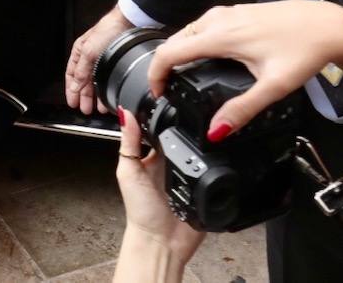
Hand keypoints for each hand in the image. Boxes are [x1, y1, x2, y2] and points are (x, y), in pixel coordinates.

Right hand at [65, 6, 133, 113]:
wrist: (130, 22)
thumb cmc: (106, 31)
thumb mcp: (89, 52)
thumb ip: (81, 71)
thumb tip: (75, 87)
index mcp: (79, 53)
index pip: (71, 75)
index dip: (71, 90)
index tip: (72, 103)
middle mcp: (89, 57)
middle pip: (84, 81)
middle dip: (84, 96)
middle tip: (85, 110)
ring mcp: (102, 60)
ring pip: (96, 82)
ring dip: (96, 96)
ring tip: (99, 108)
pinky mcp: (115, 62)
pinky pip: (108, 80)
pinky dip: (107, 90)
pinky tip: (109, 97)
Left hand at [115, 109, 206, 265]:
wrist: (162, 241)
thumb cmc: (140, 210)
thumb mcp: (128, 172)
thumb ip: (129, 144)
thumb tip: (125, 114)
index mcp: (153, 156)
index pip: (162, 129)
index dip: (167, 116)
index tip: (172, 100)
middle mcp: (172, 163)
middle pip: (185, 138)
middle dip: (191, 129)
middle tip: (195, 118)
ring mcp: (190, 175)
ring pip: (202, 152)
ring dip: (205, 146)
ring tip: (207, 138)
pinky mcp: (206, 187)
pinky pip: (215, 171)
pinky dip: (217, 165)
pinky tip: (217, 156)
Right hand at [146, 2, 342, 137]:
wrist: (329, 25)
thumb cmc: (304, 51)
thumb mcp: (274, 87)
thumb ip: (243, 110)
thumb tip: (216, 130)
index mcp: (220, 36)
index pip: (170, 53)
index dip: (155, 75)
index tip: (158, 93)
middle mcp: (218, 20)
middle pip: (175, 41)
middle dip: (165, 65)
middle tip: (168, 89)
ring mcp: (227, 12)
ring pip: (188, 31)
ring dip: (179, 52)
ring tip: (183, 76)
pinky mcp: (237, 12)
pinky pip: (203, 26)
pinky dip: (195, 42)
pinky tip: (208, 56)